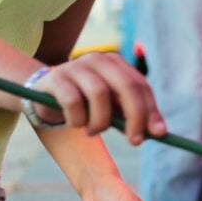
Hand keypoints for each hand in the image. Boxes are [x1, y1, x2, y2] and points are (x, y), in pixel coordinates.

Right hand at [29, 53, 166, 144]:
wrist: (43, 96)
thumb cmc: (84, 103)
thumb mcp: (110, 108)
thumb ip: (131, 116)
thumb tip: (158, 132)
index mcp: (116, 64)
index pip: (141, 85)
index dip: (151, 110)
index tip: (158, 133)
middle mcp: (98, 59)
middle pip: (126, 86)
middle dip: (135, 116)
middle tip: (135, 141)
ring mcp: (76, 66)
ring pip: (99, 94)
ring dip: (100, 121)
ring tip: (93, 131)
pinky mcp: (55, 78)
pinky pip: (73, 101)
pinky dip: (78, 119)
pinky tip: (76, 124)